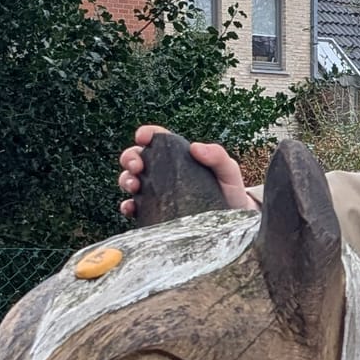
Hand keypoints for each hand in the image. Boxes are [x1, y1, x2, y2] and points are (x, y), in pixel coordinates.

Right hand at [117, 122, 256, 219]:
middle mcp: (162, 173)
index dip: (146, 134)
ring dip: (126, 180)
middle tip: (137, 166)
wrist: (233, 225)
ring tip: (133, 186)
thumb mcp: (228, 171)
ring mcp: (156, 193)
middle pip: (136, 158)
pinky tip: (131, 208)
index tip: (142, 138)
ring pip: (130, 180)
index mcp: (178, 156)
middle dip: (130, 158)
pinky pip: (133, 208)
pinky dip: (127, 206)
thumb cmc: (230, 192)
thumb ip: (218, 156)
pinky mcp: (153, 214)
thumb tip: (196, 147)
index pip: (157, 139)